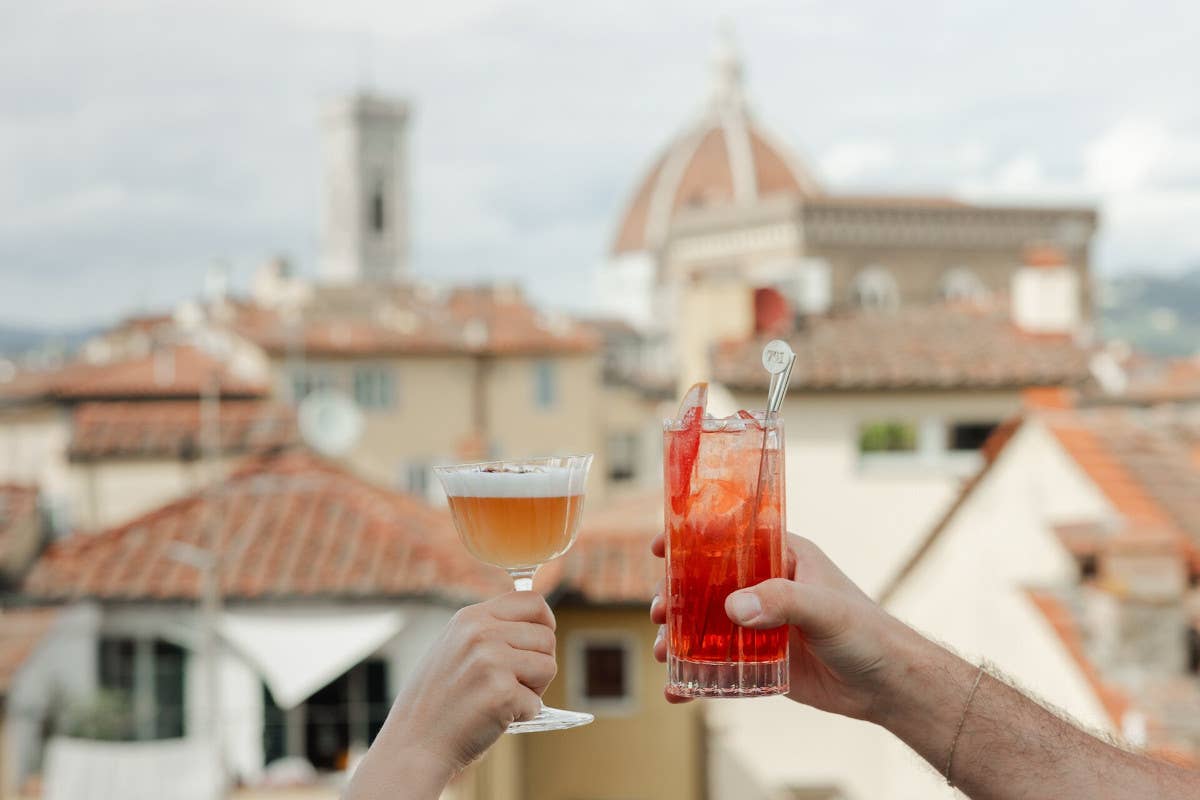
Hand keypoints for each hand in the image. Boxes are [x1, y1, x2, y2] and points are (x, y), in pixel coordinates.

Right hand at [347, 592, 557, 798]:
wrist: (414, 744)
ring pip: (548, 667)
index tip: (539, 643)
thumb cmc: (437, 702)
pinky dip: (522, 715)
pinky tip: (494, 718)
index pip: (532, 601)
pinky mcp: (501, 692)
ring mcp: (491, 660)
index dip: (545, 623)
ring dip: (533, 690)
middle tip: (512, 684)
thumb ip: (489, 631)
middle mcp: (481, 633)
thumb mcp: (454, 647)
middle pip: (546, 637)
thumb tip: (537, 623)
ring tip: (501, 699)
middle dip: (539, 664)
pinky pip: (537, 703)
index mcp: (471, 618)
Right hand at [650, 532, 903, 720]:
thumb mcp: (825, 609)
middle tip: (657, 612)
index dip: (692, 539)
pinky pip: (720, 665)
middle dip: (674, 597)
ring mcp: (761, 624)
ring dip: (679, 637)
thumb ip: (782, 602)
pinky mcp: (761, 660)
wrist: (889, 686)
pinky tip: (678, 691)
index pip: (729, 537)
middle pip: (707, 584)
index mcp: (782, 557)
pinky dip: (696, 677)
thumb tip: (732, 608)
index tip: (660, 547)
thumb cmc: (868, 632)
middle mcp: (766, 586)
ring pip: (706, 625)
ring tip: (663, 653)